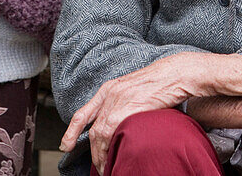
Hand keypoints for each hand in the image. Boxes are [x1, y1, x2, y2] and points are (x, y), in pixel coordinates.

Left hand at [60, 53, 210, 173]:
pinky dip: (110, 150)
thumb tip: (121, 121)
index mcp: (109, 88)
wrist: (175, 74)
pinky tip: (115, 158)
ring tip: (107, 167)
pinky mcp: (128, 109)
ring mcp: (118, 102)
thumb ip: (124, 102)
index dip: (72, 131)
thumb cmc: (162, 82)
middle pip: (94, 130)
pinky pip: (112, 135)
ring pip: (101, 135)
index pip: (83, 113)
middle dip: (94, 152)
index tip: (66, 145)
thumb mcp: (135, 88)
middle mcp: (110, 95)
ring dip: (101, 155)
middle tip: (99, 166)